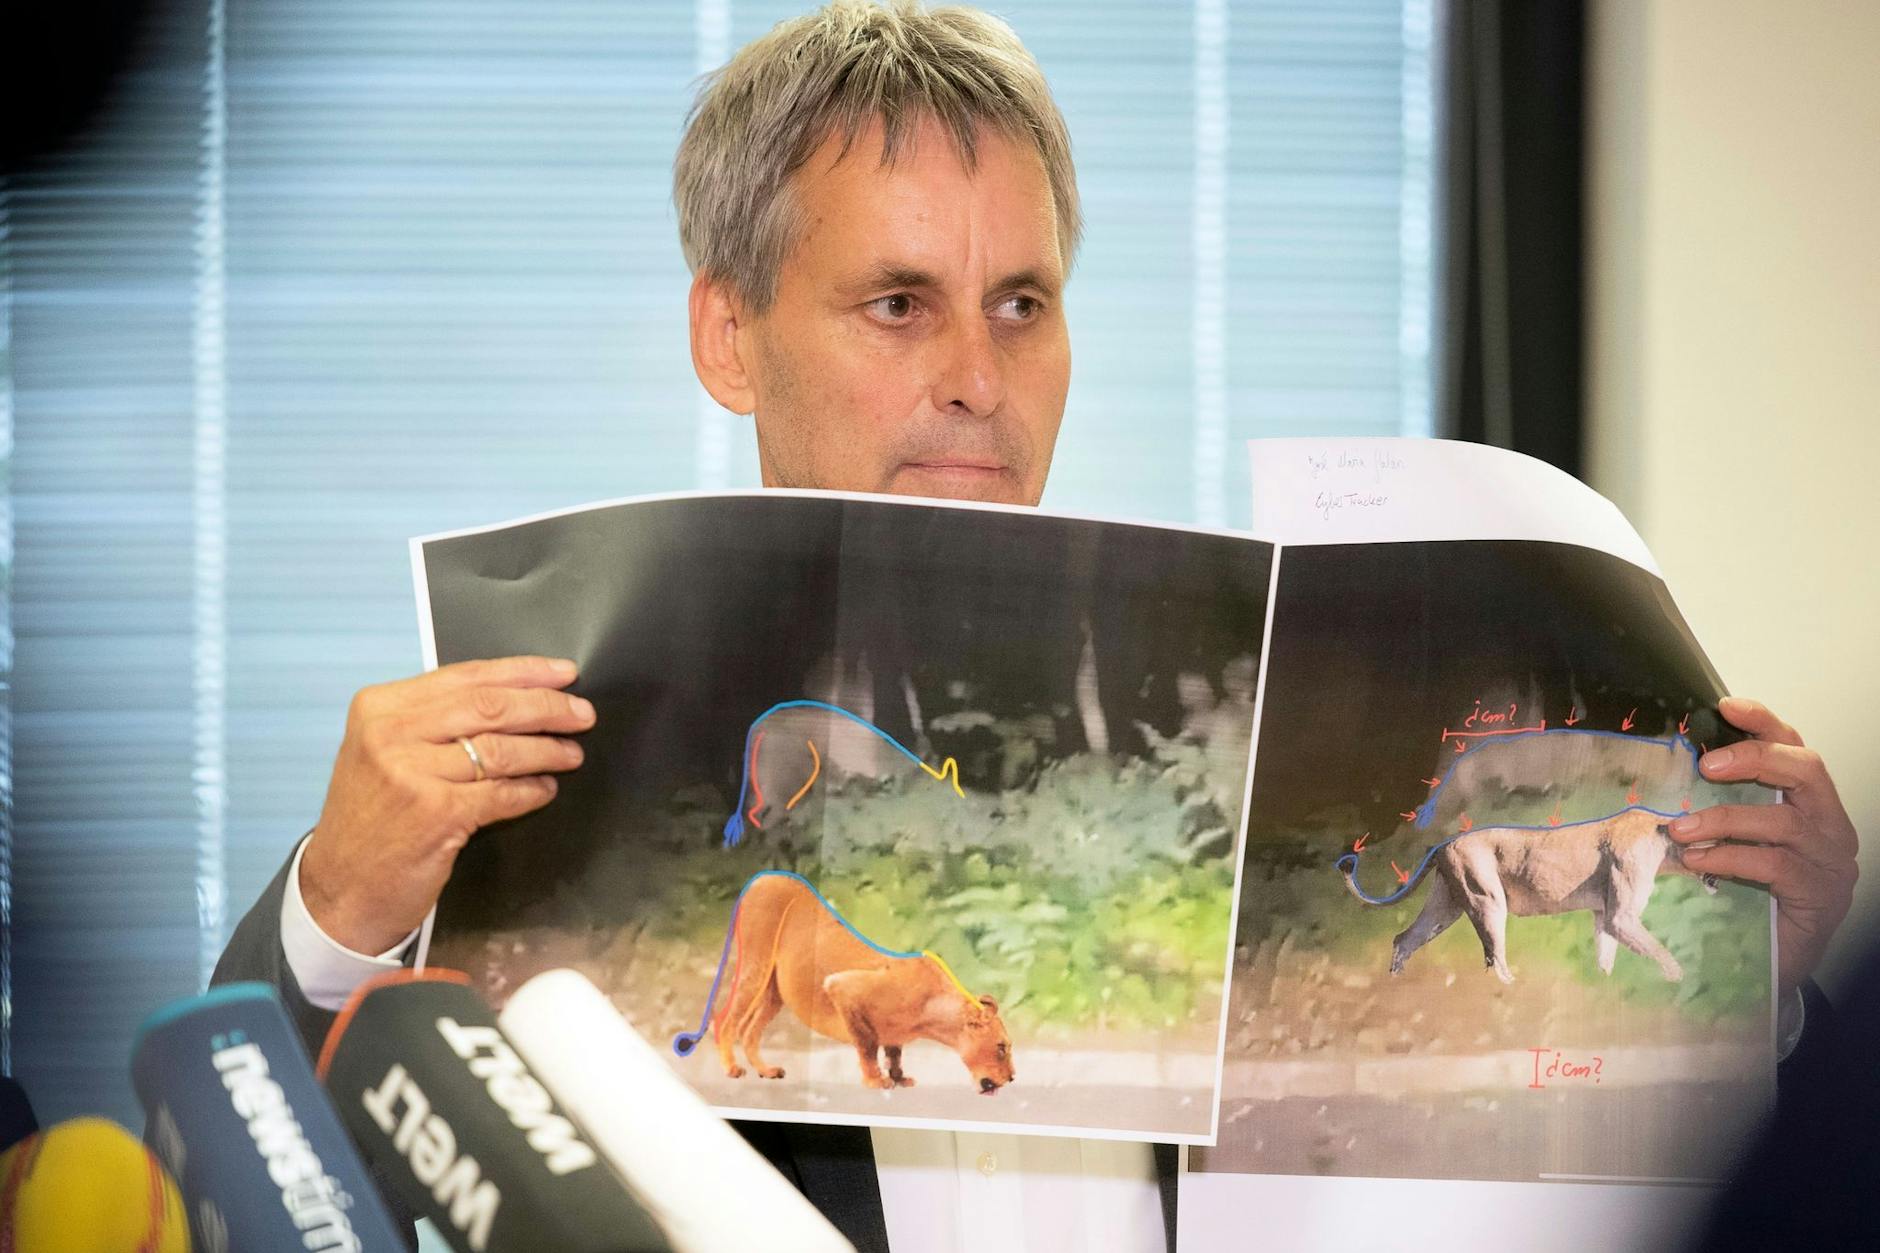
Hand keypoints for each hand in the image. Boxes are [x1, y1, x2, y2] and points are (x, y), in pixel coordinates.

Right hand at [299, 656, 594, 952]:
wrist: (341, 888)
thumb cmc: (372, 817)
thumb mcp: (383, 751)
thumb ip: (434, 720)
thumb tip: (513, 696)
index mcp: (380, 707)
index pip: (466, 676)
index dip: (524, 672)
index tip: (563, 673)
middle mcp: (391, 733)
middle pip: (490, 706)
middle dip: (546, 707)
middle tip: (582, 714)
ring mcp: (412, 773)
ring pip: (501, 749)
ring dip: (546, 750)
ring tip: (571, 753)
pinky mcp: (436, 814)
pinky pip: (501, 793)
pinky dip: (531, 790)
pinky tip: (545, 789)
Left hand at [1669, 697, 1858, 997]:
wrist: (1776, 962)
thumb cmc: (1754, 892)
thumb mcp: (1739, 840)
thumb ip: (1725, 805)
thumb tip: (1671, 769)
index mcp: (1812, 804)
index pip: (1796, 748)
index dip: (1764, 722)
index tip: (1726, 704)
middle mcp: (1831, 826)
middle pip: (1806, 771)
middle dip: (1755, 758)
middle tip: (1705, 765)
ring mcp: (1832, 862)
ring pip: (1783, 821)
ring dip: (1725, 818)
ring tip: (1680, 829)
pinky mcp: (1821, 896)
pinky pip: (1775, 865)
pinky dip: (1731, 857)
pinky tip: (1698, 861)